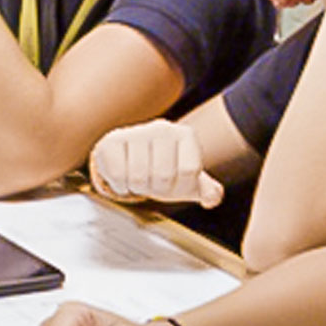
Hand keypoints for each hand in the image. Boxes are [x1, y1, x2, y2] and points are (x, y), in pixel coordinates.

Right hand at [89, 119, 222, 208]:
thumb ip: (207, 190)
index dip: (181, 186)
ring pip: (139, 177)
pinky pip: (117, 175)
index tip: (175, 183)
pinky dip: (119, 186)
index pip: (189, 171)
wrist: (131, 157)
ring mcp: (137, 132)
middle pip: (163, 176)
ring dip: (137, 188)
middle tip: (153, 183)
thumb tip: (213, 198)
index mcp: (186, 135)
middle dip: (157, 189)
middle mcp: (163, 128)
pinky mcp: (113, 140)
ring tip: (138, 179)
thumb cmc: (163, 169)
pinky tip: (123, 178)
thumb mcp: (188, 181)